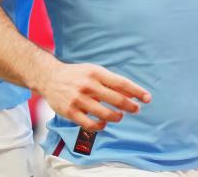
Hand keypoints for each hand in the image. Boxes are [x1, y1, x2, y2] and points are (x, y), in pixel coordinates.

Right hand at [35, 62, 150, 131]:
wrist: (50, 77)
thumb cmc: (77, 75)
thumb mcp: (94, 72)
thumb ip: (111, 83)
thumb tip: (132, 95)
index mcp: (96, 73)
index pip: (122, 83)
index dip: (137, 92)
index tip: (148, 98)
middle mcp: (88, 85)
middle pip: (116, 100)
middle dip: (130, 107)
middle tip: (136, 109)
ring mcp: (79, 100)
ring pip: (105, 114)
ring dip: (116, 117)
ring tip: (119, 116)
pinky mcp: (70, 112)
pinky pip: (90, 124)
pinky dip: (101, 126)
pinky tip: (104, 123)